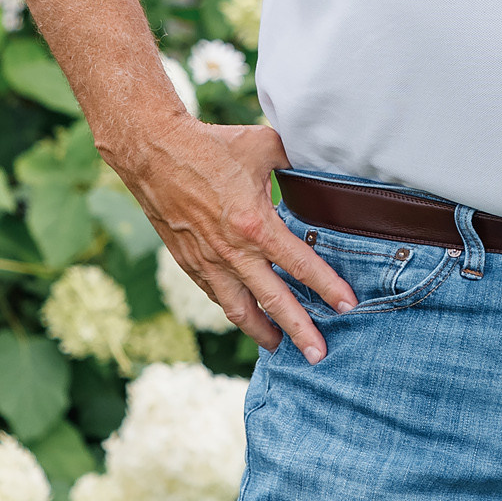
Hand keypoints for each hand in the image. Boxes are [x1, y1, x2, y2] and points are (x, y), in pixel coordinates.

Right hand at [111, 116, 351, 358]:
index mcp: (255, 224)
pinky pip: (216, 296)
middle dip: (300, 331)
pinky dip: (234, 311)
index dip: (327, 287)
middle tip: (319, 355)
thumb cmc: (211, 146)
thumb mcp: (264, 145)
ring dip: (263, 333)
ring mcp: (208, 261)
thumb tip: (321, 168)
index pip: (300, 264)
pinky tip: (246, 316)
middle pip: (274, 302)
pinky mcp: (189, 262)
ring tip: (280, 347)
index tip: (348, 306)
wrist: (153, 153)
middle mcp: (233, 252)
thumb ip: (296, 162)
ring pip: (240, 310)